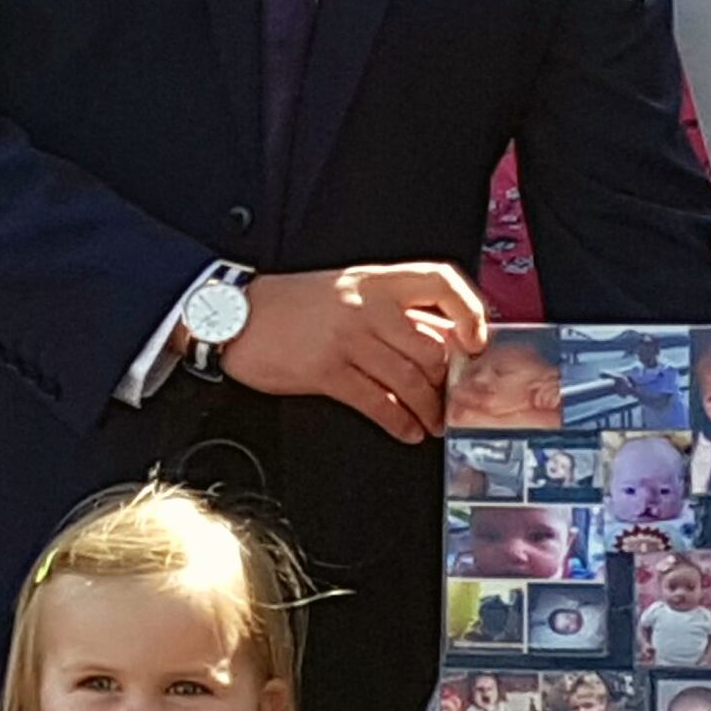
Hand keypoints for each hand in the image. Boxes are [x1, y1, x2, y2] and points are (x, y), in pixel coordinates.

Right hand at [218, 264, 488, 442]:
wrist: (232, 314)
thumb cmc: (289, 304)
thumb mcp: (345, 290)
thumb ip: (389, 309)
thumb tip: (439, 339)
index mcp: (374, 281)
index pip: (440, 282)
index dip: (469, 310)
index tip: (477, 339)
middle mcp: (365, 306)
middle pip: (431, 346)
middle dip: (449, 383)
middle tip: (455, 401)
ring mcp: (346, 339)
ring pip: (408, 379)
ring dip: (428, 410)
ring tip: (433, 422)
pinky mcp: (325, 371)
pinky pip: (376, 401)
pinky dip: (398, 422)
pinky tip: (406, 429)